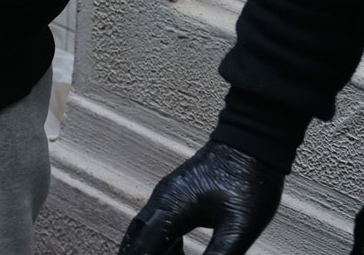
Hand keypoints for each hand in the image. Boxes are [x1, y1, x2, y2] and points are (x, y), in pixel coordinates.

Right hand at [118, 141, 284, 254]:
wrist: (251, 144)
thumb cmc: (248, 181)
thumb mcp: (239, 226)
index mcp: (172, 209)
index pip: (145, 247)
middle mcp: (162, 200)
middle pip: (135, 236)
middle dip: (135, 253)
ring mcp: (167, 193)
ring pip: (143, 226)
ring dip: (146, 247)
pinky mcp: (176, 191)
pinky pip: (155, 218)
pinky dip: (159, 238)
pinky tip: (176, 249)